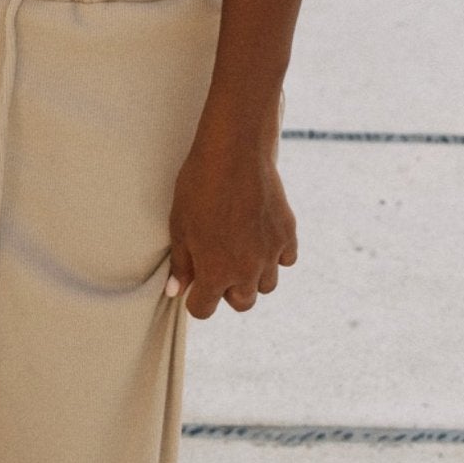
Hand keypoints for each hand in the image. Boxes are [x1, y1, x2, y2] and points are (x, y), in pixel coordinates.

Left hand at [165, 120, 297, 319]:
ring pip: (267, 285)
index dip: (196, 300)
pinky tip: (261, 236)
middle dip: (229, 292)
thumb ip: (181, 263)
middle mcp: (246, 270)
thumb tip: (176, 290)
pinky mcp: (287, 234)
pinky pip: (286, 259)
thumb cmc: (200, 186)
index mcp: (215, 272)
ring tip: (242, 250)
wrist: (235, 153)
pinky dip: (276, 255)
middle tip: (220, 266)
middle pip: (241, 303)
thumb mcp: (179, 225)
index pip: (204, 310)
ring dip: (254, 276)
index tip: (195, 286)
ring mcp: (270, 254)